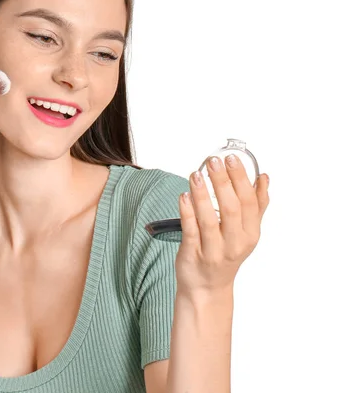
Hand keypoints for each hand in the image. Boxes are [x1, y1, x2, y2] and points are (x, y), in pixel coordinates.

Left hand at [175, 154, 269, 294]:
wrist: (207, 288)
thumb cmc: (225, 255)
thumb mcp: (246, 232)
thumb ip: (256, 205)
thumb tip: (263, 177)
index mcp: (250, 234)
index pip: (250, 203)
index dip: (241, 179)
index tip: (232, 159)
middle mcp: (234, 243)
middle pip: (232, 209)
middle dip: (222, 182)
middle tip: (214, 161)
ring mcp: (213, 250)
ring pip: (209, 219)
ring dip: (202, 194)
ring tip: (196, 174)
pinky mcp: (193, 254)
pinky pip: (190, 231)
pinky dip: (187, 212)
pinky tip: (184, 196)